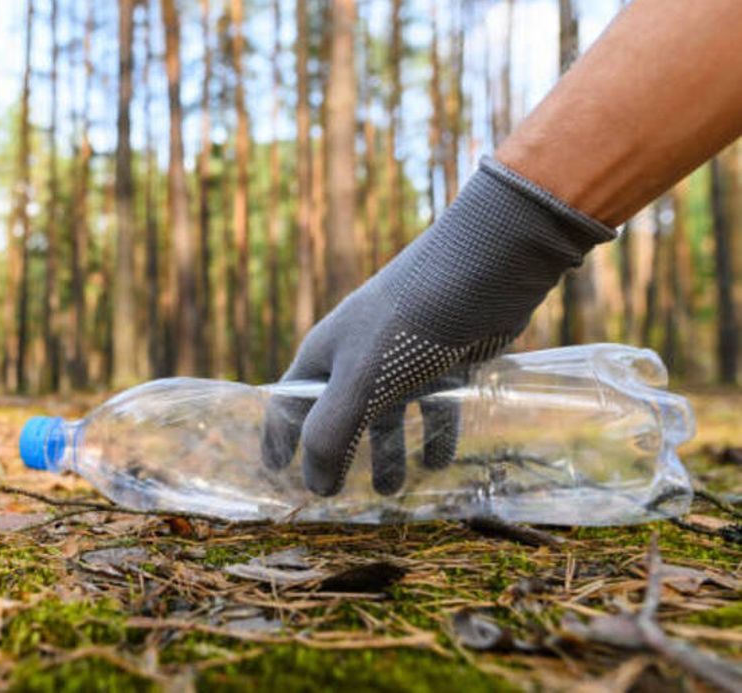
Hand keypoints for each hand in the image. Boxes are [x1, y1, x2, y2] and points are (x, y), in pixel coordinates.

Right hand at [262, 158, 614, 495]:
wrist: (486, 266)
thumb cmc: (410, 321)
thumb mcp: (360, 382)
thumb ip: (331, 435)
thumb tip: (314, 487)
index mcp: (326, 355)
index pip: (288, 403)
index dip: (279, 439)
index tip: (277, 475)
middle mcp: (359, 355)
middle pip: (340, 415)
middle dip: (340, 457)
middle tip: (343, 498)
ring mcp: (402, 356)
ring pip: (388, 415)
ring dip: (390, 453)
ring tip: (397, 491)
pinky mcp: (446, 357)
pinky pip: (433, 405)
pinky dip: (434, 434)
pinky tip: (441, 461)